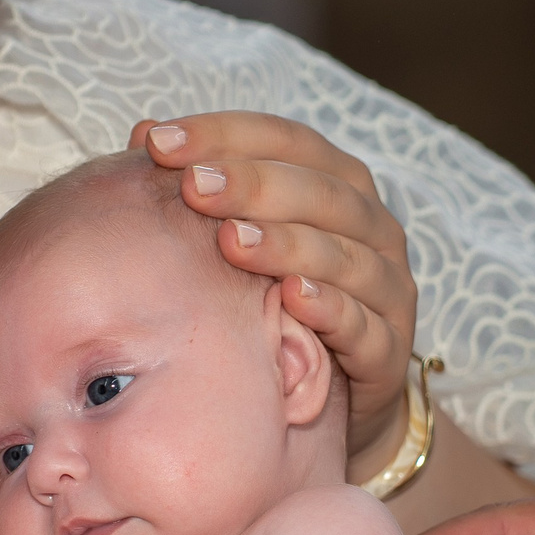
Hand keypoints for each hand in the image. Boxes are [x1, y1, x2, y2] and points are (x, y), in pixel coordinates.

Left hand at [133, 114, 415, 469]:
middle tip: (192, 187)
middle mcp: (373, 228)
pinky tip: (291, 298)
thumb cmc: (276, 304)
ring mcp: (388, 288)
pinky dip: (331, 308)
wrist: (334, 402)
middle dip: (253, 185)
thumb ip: (201, 188)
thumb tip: (144, 133)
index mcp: (339, 186)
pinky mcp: (390, 351)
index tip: (159, 141)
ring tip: (230, 241)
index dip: (226, 135)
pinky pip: (365, 325)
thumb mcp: (239, 239)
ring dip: (287, 244)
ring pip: (346, 255)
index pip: (288, 142)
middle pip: (321, 193)